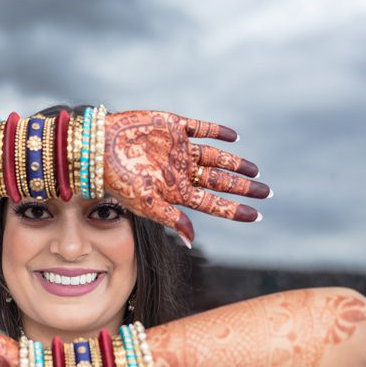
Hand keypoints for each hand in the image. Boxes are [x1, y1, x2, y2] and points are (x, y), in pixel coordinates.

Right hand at [103, 111, 270, 245]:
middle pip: (219, 181)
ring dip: (235, 162)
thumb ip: (171, 218)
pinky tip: (233, 138)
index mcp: (176, 192)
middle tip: (268, 193)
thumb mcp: (144, 203)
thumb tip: (193, 240)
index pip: (213, 203)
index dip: (236, 210)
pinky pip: (201, 128)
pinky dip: (218, 132)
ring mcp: (179, 149)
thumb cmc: (117, 180)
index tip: (258, 216)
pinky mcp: (173, 126)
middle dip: (244, 188)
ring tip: (254, 169)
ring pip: (215, 157)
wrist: (97, 147)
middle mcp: (180, 171)